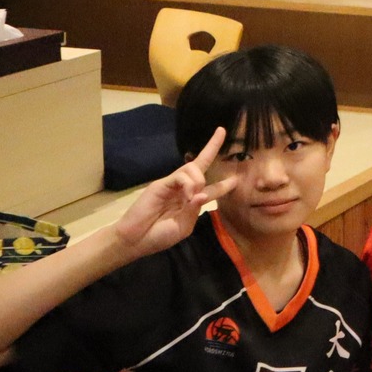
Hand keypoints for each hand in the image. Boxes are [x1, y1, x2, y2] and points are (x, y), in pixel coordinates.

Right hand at [114, 129, 237, 256]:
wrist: (135, 240)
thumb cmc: (159, 236)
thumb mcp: (183, 227)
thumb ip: (194, 211)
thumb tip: (202, 194)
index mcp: (192, 201)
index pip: (211, 188)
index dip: (224, 185)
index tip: (236, 179)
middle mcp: (184, 189)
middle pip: (201, 164)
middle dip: (212, 147)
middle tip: (221, 131)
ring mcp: (172, 184)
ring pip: (194, 168)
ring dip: (198, 181)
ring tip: (191, 198)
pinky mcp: (161, 183)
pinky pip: (181, 175)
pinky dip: (188, 184)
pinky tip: (187, 196)